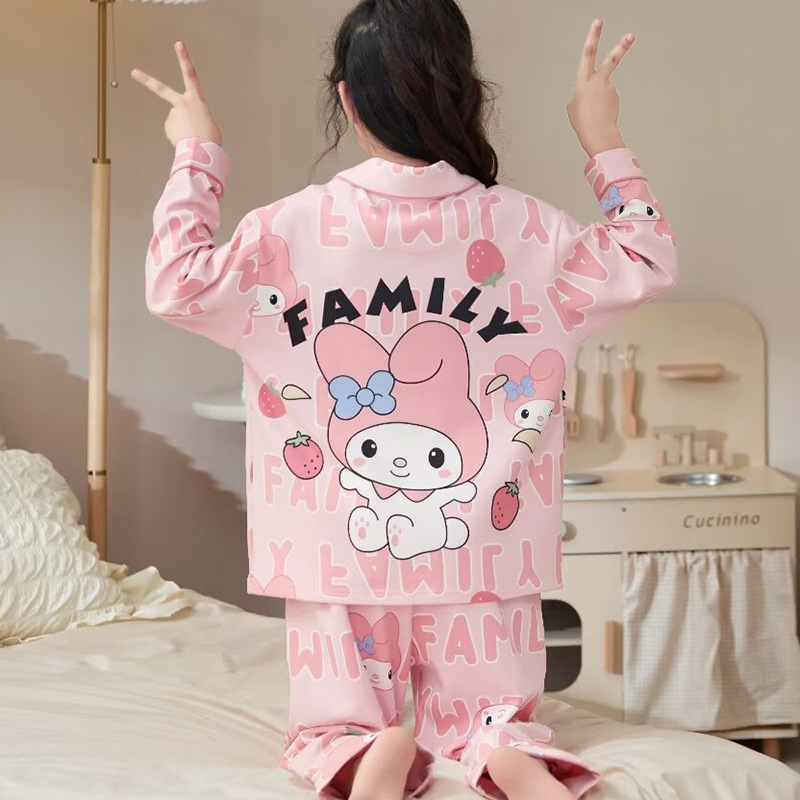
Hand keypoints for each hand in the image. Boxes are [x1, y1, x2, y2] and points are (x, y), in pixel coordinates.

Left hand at [132, 42, 221, 147]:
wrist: (203, 152)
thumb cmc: (210, 138)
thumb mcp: (209, 122)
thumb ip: (196, 116)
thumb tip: (184, 122)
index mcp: (197, 100)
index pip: (191, 74)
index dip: (185, 58)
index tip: (179, 44)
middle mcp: (183, 103)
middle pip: (162, 89)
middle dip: (146, 80)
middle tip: (134, 72)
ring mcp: (173, 114)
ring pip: (176, 120)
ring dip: (182, 128)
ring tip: (192, 136)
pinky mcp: (168, 126)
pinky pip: (173, 131)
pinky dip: (179, 136)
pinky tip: (186, 140)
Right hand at [568, 20, 632, 157]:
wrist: (597, 134)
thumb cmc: (582, 121)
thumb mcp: (572, 105)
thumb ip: (581, 93)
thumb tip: (592, 91)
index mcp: (583, 80)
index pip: (588, 54)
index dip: (593, 37)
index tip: (597, 23)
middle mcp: (598, 81)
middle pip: (612, 60)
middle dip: (621, 46)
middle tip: (630, 36)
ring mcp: (609, 89)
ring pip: (602, 89)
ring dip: (597, 101)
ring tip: (592, 113)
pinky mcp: (615, 97)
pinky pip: (606, 99)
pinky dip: (602, 107)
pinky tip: (598, 115)